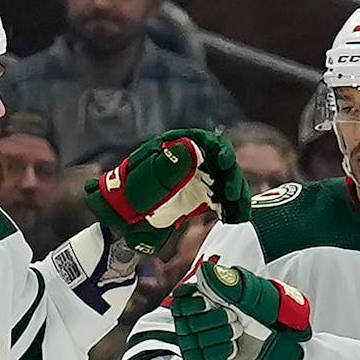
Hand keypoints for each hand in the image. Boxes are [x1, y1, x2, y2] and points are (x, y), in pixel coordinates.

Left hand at [84, 129, 249, 254]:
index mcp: (177, 148)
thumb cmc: (129, 194)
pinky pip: (220, 200)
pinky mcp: (198, 199)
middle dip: (230, 176)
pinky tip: (235, 218)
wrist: (121, 218)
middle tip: (229, 193)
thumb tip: (193, 149)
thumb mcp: (147, 178)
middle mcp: (190, 161)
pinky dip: (230, 208)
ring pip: (224, 182)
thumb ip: (169, 165)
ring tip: (237, 211)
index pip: (205, 141)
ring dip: (235, 195)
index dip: (219, 149)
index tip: (225, 162)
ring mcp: (196, 180)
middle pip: (220, 163)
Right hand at [170, 262, 310, 359]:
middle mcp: (189, 320)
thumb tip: (204, 270)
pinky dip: (225, 349)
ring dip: (224, 333)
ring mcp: (193, 341)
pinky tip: (233, 344)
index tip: (207, 303)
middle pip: (189, 323)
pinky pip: (207, 356)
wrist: (271, 331)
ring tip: (237, 328)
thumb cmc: (255, 307)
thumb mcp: (243, 288)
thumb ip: (222, 279)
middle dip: (215, 319)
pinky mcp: (201, 359)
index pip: (179, 302)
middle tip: (233, 316)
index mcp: (194, 298)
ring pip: (199, 340)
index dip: (192, 304)